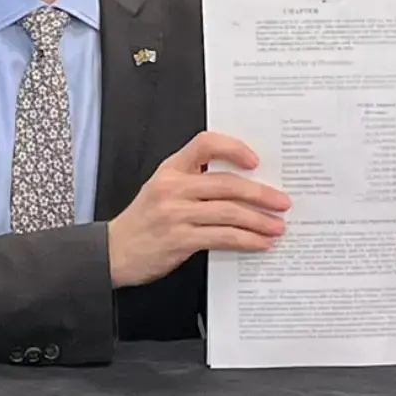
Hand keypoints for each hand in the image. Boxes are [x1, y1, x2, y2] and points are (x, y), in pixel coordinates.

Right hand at [105, 130, 288, 288]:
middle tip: (282, 202)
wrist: (113, 252)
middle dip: (261, 193)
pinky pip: (222, 237)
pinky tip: (260, 243)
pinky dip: (246, 240)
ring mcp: (175, 214)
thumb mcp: (162, 191)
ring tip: (277, 226)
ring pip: (229, 212)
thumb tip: (243, 188)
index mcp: (170, 169)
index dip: (233, 148)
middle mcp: (172, 188)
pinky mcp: (179, 239)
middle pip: (226, 183)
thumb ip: (194, 183)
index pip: (205, 144)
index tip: (255, 161)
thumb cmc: (143, 222)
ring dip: (259, 220)